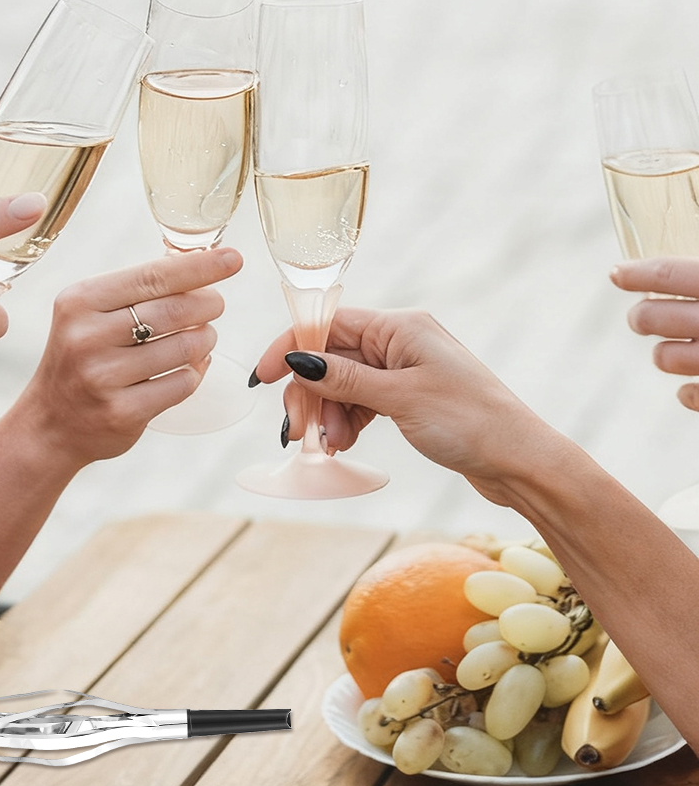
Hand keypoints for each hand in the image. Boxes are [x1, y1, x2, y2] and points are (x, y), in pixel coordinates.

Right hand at [10, 247, 240, 472]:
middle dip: (207, 305)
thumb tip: (196, 259)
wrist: (51, 422)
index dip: (198, 267)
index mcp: (79, 302)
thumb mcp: (90, 313)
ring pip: (185, 348)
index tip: (232, 259)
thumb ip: (137, 288)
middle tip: (214, 305)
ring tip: (200, 338)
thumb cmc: (81, 357)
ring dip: (205, 340)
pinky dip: (195, 372)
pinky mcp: (122, 412)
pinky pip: (183, 383)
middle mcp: (86, 337)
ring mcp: (103, 377)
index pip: (151, 277)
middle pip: (173, 310)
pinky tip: (187, 368)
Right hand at [251, 307, 563, 494]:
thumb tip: (297, 359)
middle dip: (310, 393)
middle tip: (299, 432)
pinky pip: (361, 400)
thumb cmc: (469, 422)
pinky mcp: (409, 396)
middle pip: (330, 356)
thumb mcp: (399, 399)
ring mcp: (405, 369)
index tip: (263, 379)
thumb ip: (344, 378)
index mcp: (399, 327)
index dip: (290, 349)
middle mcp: (400, 340)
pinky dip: (347, 420)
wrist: (521, 462)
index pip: (327, 324)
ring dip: (328, 413)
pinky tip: (345, 443)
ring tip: (330, 445)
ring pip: (343, 382)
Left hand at [611, 256, 698, 411]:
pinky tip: (690, 385)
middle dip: (642, 318)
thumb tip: (668, 274)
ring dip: (664, 354)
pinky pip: (693, 396)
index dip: (637, 274)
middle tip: (643, 319)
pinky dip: (688, 392)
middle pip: (652, 317)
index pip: (669, 274)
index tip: (617, 274)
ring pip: (665, 357)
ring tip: (674, 349)